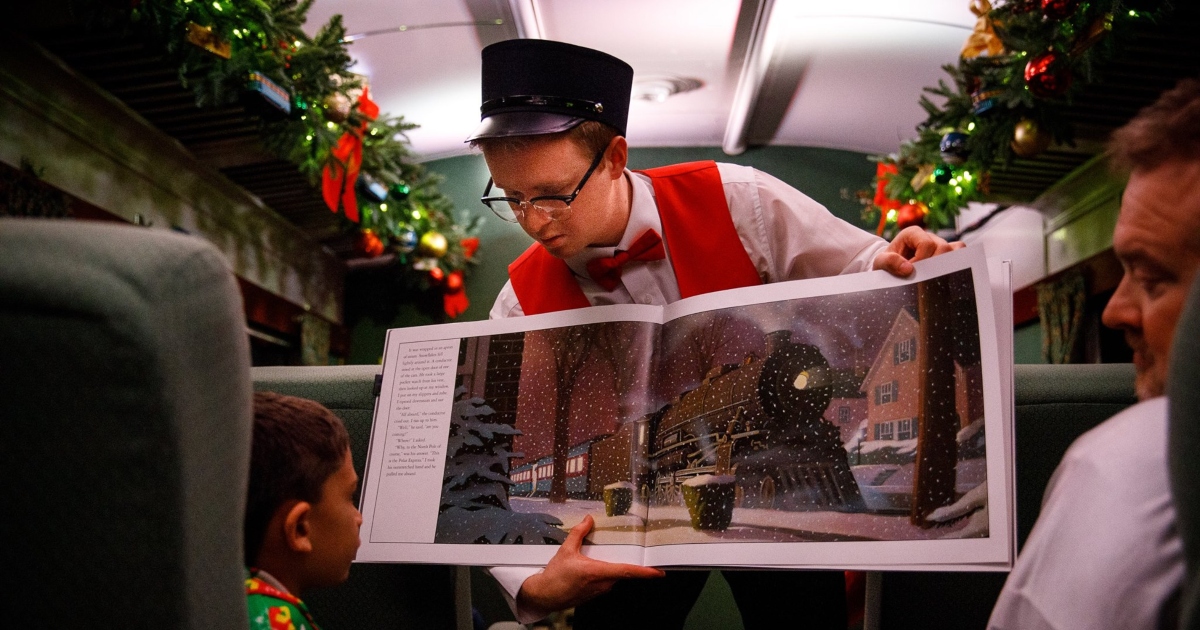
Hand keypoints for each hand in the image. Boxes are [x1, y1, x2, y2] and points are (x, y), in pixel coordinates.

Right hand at [516, 515, 664, 613]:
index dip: (645, 572)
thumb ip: (579, 533)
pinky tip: (596, 565)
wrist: (544, 596)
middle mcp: (602, 584)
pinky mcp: (594, 594)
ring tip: (611, 554)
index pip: (627, 571)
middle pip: (622, 572)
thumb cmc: (555, 577)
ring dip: (615, 567)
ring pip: (614, 576)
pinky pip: (606, 581)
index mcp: (597, 573)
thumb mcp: (566, 550)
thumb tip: (588, 520)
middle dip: (630, 563)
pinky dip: (606, 572)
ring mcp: (599, 591)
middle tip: (639, 552)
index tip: (658, 571)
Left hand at [872, 226, 964, 276]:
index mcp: (912, 233)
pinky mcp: (947, 253)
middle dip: (934, 265)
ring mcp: (939, 244)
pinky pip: (960, 252)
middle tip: (923, 278)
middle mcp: (929, 236)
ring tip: (934, 277)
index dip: (921, 260)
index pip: (926, 244)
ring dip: (947, 265)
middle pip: (943, 247)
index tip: (911, 272)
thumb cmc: (886, 263)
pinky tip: (945, 276)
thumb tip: (909, 269)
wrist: (890, 267)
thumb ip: (890, 262)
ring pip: (955, 249)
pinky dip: (957, 263)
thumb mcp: (880, 262)